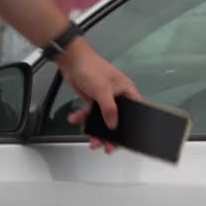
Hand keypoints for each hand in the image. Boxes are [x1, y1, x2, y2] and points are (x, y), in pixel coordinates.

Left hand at [57, 37, 141, 153]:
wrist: (71, 59)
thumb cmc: (91, 69)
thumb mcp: (103, 90)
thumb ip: (109, 109)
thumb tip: (113, 126)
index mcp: (127, 91)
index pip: (134, 111)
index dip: (133, 126)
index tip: (127, 139)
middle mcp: (117, 97)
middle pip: (118, 119)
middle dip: (111, 134)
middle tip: (107, 146)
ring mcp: (104, 99)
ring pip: (102, 120)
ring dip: (95, 130)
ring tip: (91, 141)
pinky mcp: (92, 100)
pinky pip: (89, 114)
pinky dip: (82, 118)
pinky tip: (75, 119)